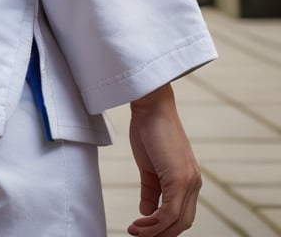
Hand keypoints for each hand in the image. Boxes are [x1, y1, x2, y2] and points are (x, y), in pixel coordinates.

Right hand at [127, 83, 200, 235]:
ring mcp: (189, 181)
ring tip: (134, 231)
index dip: (164, 227)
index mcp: (189, 180)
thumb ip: (151, 191)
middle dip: (160, 234)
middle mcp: (194, 183)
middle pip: (182, 223)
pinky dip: (154, 223)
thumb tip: (147, 214)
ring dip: (154, 232)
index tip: (144, 231)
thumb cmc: (149, 129)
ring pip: (177, 221)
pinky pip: (169, 212)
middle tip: (138, 236)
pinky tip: (139, 223)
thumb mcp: (148, 167)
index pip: (181, 214)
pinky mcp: (180, 178)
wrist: (151, 105)